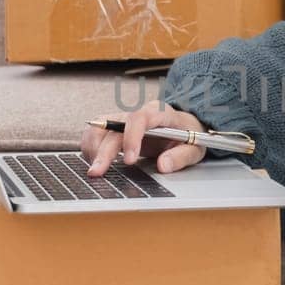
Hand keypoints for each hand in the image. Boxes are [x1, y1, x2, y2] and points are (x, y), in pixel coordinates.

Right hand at [81, 99, 207, 176]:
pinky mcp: (115, 127)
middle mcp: (138, 112)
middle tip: (98, 172)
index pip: (139, 118)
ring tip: (95, 169)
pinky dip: (90, 146)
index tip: (129, 160)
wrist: (185, 128)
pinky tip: (94, 162)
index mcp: (159, 112)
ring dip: (92, 147)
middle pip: (114, 126)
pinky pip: (95, 132)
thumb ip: (181, 156)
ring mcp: (124, 118)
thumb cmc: (189, 136)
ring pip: (99, 126)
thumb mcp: (195, 148)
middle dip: (104, 151)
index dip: (131, 138)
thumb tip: (163, 166)